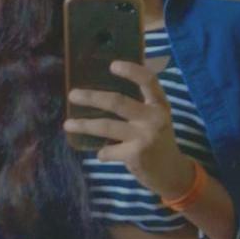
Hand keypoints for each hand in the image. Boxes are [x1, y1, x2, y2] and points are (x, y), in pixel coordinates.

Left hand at [63, 60, 193, 197]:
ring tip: (68, 125)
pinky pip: (108, 150)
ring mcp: (145, 136)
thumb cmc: (158, 140)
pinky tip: (102, 154)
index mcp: (159, 105)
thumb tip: (101, 96)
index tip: (112, 65)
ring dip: (84, 125)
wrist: (172, 173)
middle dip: (92, 97)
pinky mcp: (136, 154)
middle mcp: (154, 118)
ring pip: (106, 126)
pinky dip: (102, 153)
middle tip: (72, 95)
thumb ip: (139, 106)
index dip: (132, 71)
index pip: (149, 81)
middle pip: (117, 102)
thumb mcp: (156, 119)